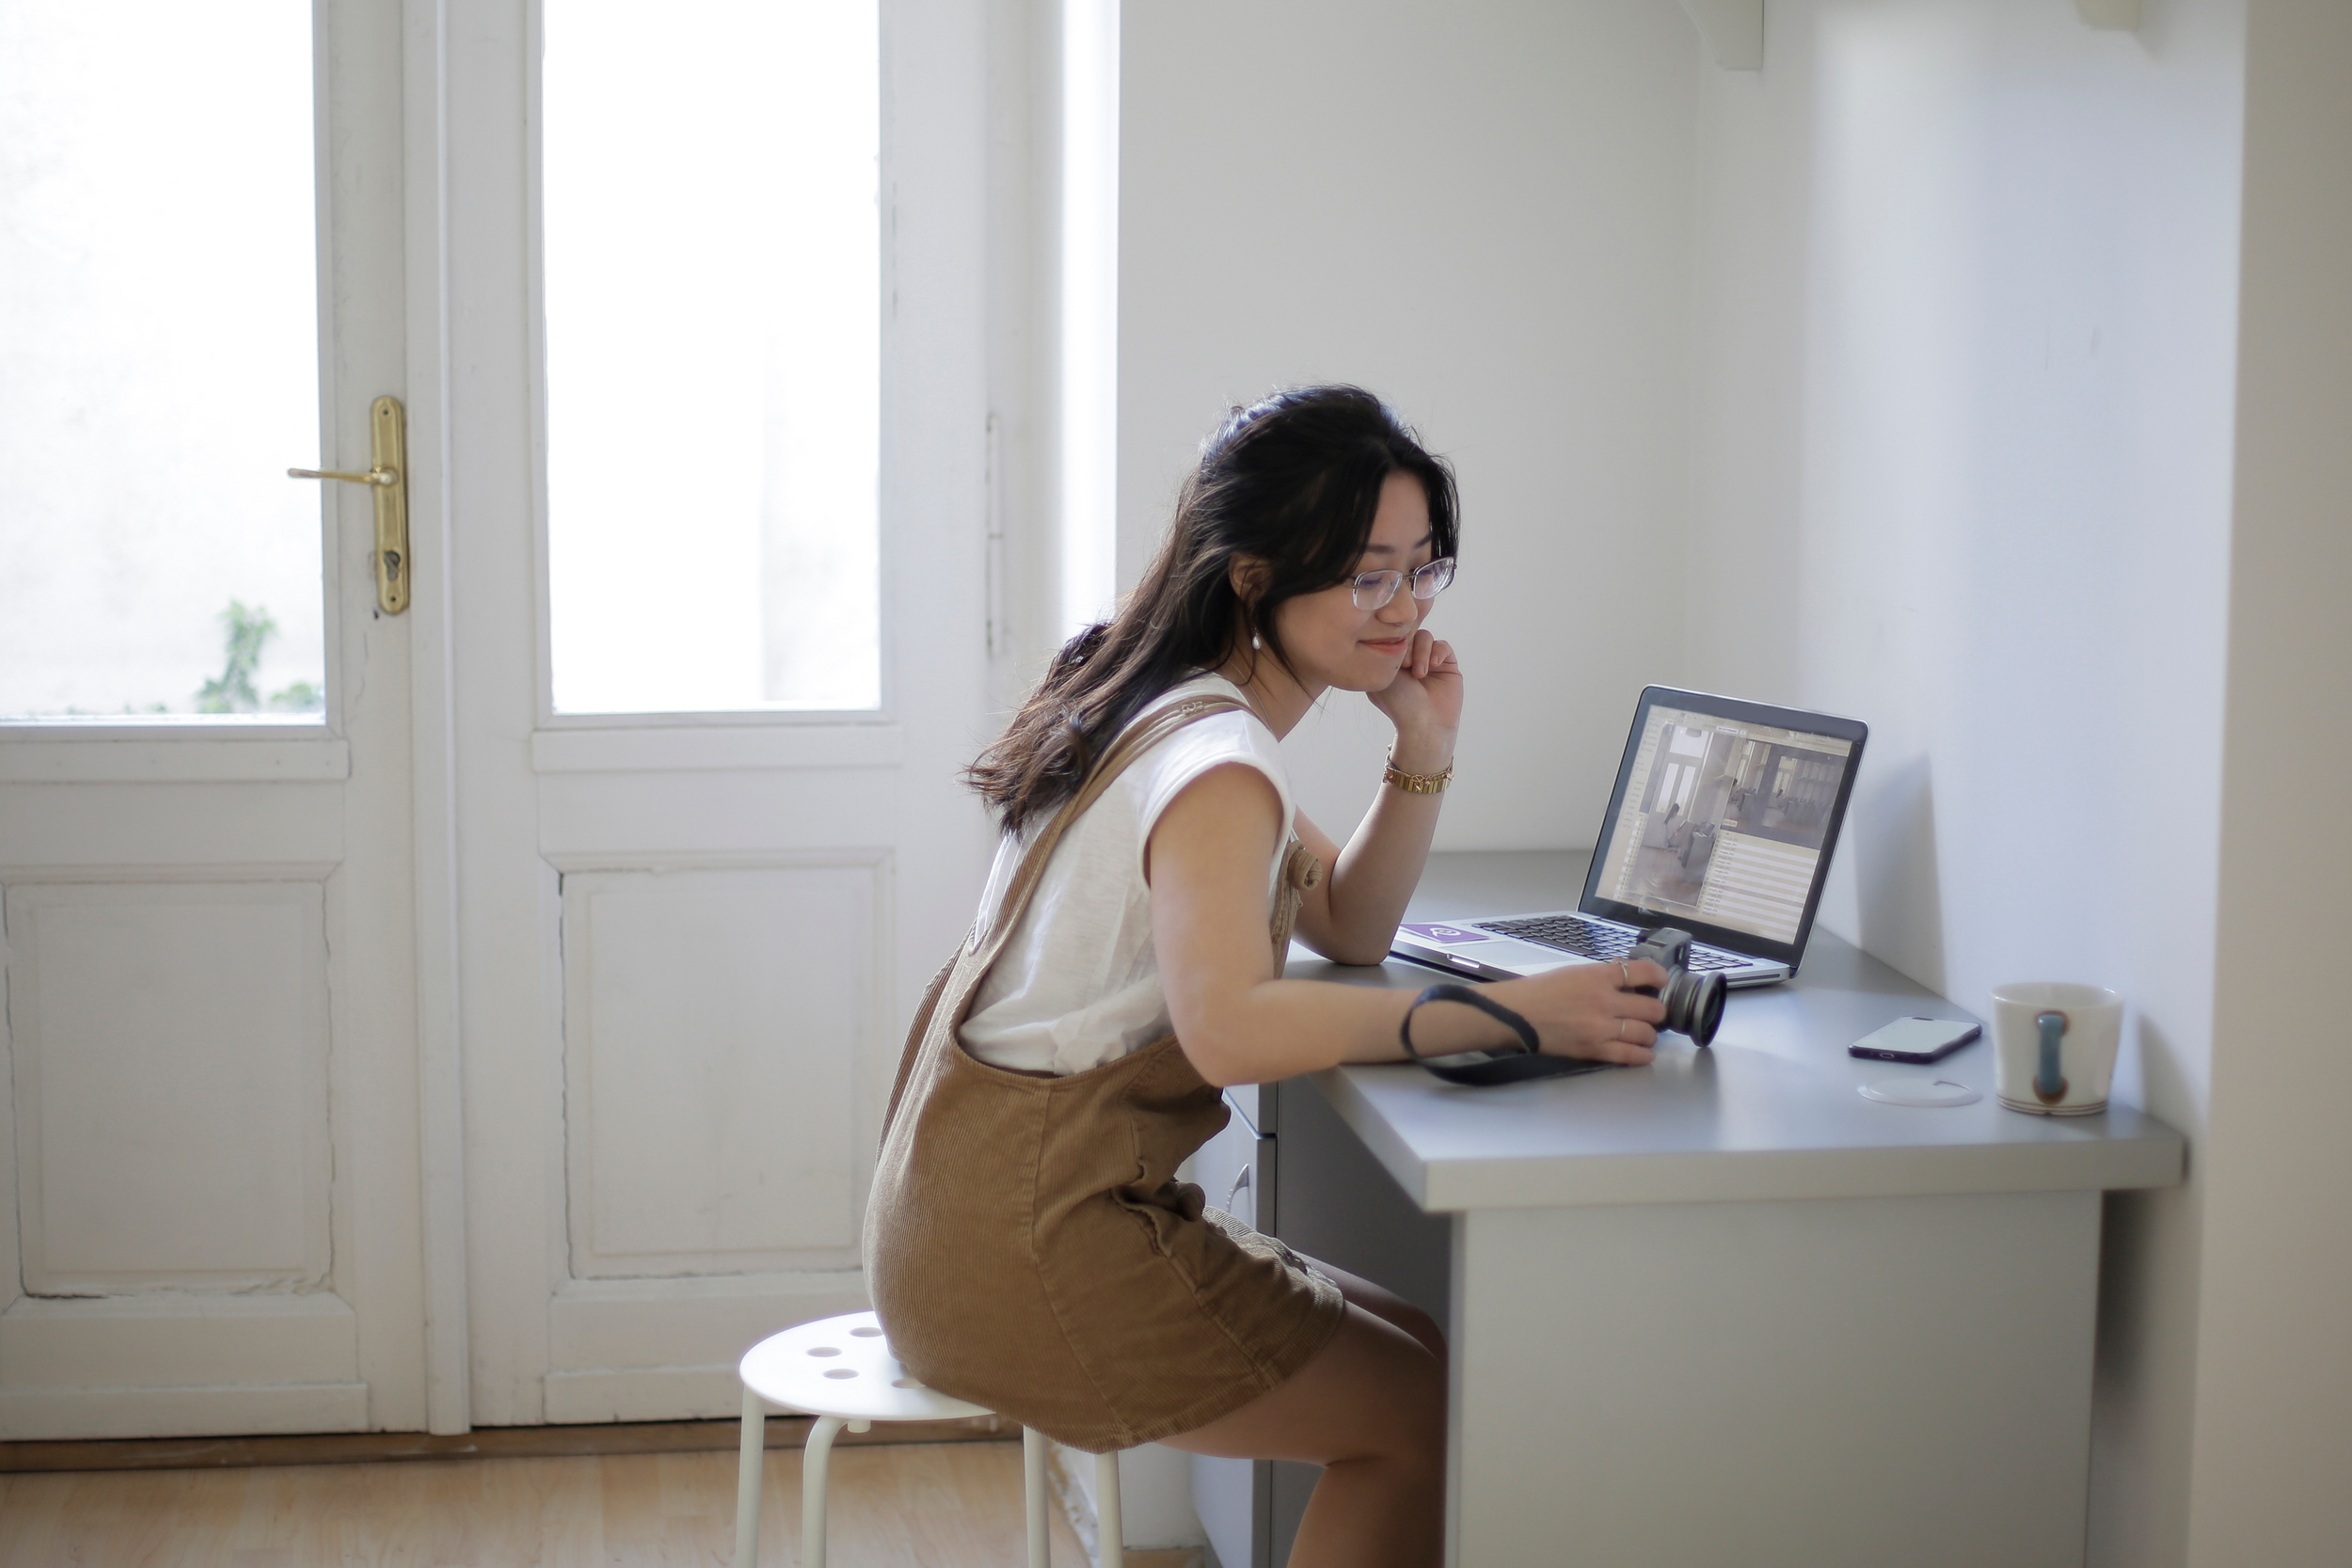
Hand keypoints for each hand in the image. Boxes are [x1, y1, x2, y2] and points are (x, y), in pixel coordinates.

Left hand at [1367, 629, 1461, 766]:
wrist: (1424, 725)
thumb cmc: (1399, 704)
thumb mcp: (1384, 674)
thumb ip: (1387, 649)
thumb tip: (1396, 628)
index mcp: (1389, 660)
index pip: (1391, 635)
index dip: (1393, 637)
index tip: (1392, 656)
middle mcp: (1408, 659)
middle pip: (1409, 631)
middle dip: (1407, 643)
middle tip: (1404, 664)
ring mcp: (1428, 660)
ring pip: (1425, 637)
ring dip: (1421, 652)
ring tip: (1419, 673)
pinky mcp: (1447, 664)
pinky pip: (1442, 646)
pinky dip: (1437, 652)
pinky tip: (1433, 666)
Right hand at [1493, 960, 1670, 1064]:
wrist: (1516, 1015)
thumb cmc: (1540, 991)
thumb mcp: (1574, 972)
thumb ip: (1603, 975)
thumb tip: (1625, 974)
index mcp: (1599, 977)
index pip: (1644, 972)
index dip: (1659, 977)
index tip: (1662, 982)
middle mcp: (1605, 1001)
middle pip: (1651, 1008)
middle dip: (1657, 1011)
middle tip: (1653, 1013)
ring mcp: (1601, 1028)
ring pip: (1645, 1033)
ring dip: (1650, 1034)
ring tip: (1646, 1033)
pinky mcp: (1594, 1049)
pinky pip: (1629, 1055)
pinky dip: (1642, 1055)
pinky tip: (1645, 1053)